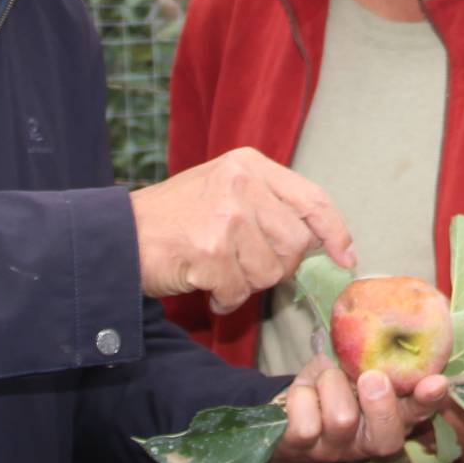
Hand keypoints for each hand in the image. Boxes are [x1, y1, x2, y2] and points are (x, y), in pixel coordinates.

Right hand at [130, 147, 356, 313]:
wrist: (118, 235)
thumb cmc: (176, 217)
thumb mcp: (226, 189)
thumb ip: (271, 205)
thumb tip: (322, 241)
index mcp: (250, 164)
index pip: (312, 199)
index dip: (334, 232)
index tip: (345, 256)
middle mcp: (240, 184)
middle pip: (295, 243)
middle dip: (276, 266)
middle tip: (245, 265)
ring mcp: (225, 217)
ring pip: (270, 271)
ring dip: (246, 283)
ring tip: (218, 270)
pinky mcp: (209, 251)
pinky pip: (239, 290)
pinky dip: (224, 298)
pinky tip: (205, 284)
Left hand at [267, 356, 451, 462]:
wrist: (288, 422)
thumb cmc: (331, 387)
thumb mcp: (354, 369)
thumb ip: (372, 358)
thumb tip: (386, 328)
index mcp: (391, 418)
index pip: (418, 414)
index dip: (429, 401)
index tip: (437, 382)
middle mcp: (369, 441)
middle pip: (386, 435)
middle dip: (379, 402)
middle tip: (371, 376)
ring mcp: (336, 449)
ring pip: (342, 418)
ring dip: (331, 384)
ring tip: (325, 379)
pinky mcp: (303, 449)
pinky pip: (305, 423)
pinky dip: (302, 395)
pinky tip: (304, 395)